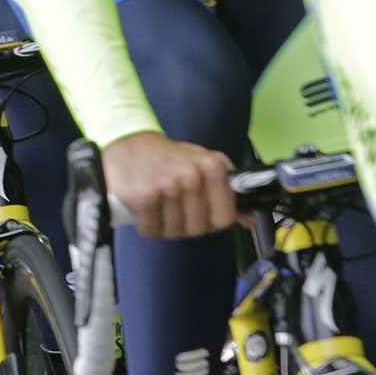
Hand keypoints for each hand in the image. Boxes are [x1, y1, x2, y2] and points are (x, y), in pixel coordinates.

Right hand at [101, 130, 235, 238]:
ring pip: (174, 232)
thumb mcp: (201, 164)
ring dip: (164, 225)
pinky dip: (146, 225)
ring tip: (158, 206)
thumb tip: (249, 220)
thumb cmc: (168, 157)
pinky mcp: (145, 197)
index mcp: (212, 168)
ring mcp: (169, 186)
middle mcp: (193, 176)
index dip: (211, 220)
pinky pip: (151, 230)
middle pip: (198, 229)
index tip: (200, 211)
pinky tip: (143, 208)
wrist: (126, 142)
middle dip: (185, 224)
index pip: (224, 218)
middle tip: (173, 207)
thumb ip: (226, 191)